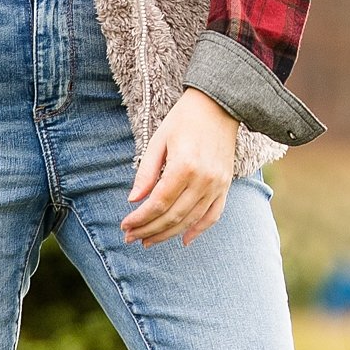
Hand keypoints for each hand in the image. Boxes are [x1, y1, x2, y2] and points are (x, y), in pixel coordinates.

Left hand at [123, 87, 238, 246]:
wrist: (218, 108)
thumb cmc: (182, 121)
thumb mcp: (157, 142)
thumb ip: (145, 173)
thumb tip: (132, 200)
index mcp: (184, 167)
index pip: (158, 203)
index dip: (140, 219)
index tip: (124, 226)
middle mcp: (204, 180)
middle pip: (173, 216)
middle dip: (149, 230)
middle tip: (130, 238)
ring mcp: (217, 185)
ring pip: (191, 220)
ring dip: (168, 234)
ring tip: (148, 241)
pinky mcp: (225, 186)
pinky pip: (214, 214)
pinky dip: (199, 229)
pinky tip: (183, 240)